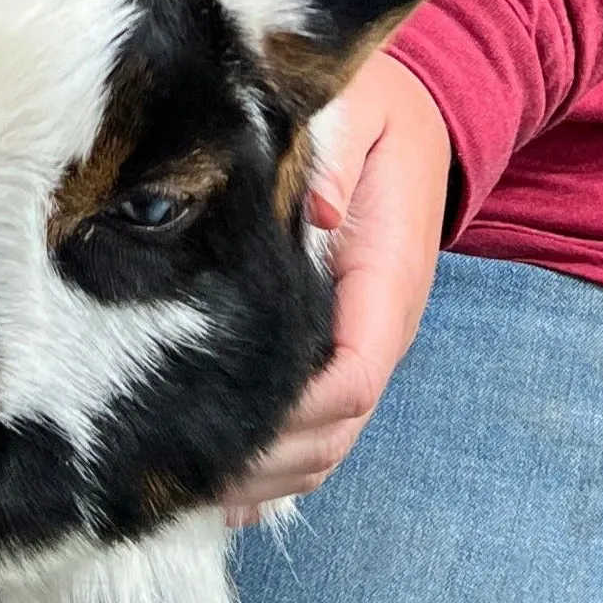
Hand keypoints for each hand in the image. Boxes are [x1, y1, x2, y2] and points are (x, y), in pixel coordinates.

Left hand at [220, 52, 450, 522]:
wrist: (419, 115)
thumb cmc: (376, 113)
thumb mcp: (359, 113)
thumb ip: (335, 160)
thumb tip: (314, 210)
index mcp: (386, 281)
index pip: (352, 376)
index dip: (295, 411)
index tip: (224, 421)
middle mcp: (379, 327)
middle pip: (336, 428)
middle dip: (269, 461)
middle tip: (183, 474)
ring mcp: (361, 341)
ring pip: (327, 440)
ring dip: (269, 475)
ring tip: (189, 490)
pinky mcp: (339, 343)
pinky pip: (316, 421)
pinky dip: (275, 464)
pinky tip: (219, 489)